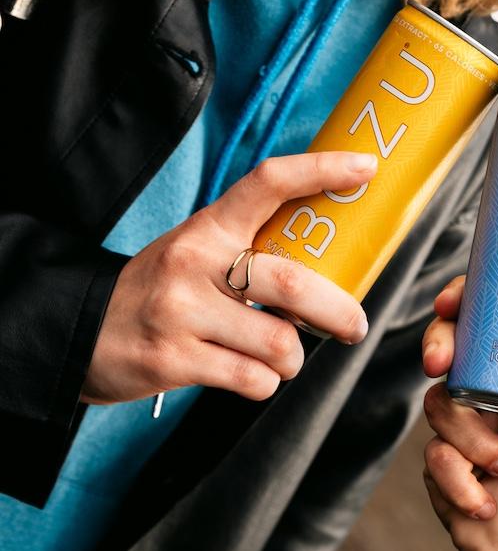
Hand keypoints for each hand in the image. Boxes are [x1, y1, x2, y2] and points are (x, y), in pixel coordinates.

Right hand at [82, 151, 376, 404]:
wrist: (78, 328)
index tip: (366, 167)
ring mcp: (182, 312)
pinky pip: (252, 379)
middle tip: (354, 325)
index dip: (321, 170)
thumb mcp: (196, 253)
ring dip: (294, 359)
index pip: (268, 182)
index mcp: (208, 227)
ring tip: (282, 358)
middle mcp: (195, 263)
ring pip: (278, 343)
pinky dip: (265, 382)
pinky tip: (250, 374)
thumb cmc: (159, 290)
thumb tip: (331, 273)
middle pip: (292, 285)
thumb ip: (250, 253)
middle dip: (338, 312)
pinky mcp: (173, 359)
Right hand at [422, 277, 497, 550]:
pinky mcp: (442, 470)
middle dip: (439, 350)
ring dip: (472, 441)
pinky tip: (486, 503)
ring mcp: (464, 434)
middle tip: (441, 364)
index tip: (452, 302)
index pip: (489, 326)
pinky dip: (460, 482)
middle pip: (448, 352)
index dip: (464, 304)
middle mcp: (492, 399)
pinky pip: (433, 456)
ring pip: (438, 405)